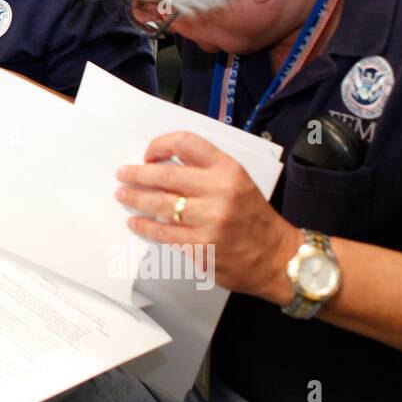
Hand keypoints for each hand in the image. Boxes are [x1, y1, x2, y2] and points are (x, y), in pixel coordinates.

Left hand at [115, 132, 300, 300]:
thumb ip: (206, 171)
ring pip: (161, 205)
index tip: (148, 154)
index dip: (160, 145)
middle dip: (137, 174)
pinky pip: (164, 234)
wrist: (278, 257)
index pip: (186, 144)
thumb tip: (162, 165)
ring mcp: (210, 222)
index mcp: (229, 170)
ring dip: (136, 199)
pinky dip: (146, 226)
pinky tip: (137, 222)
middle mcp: (220, 192)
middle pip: (166, 176)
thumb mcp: (238, 182)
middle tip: (123, 174)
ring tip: (124, 195)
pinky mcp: (202, 248)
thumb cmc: (255, 218)